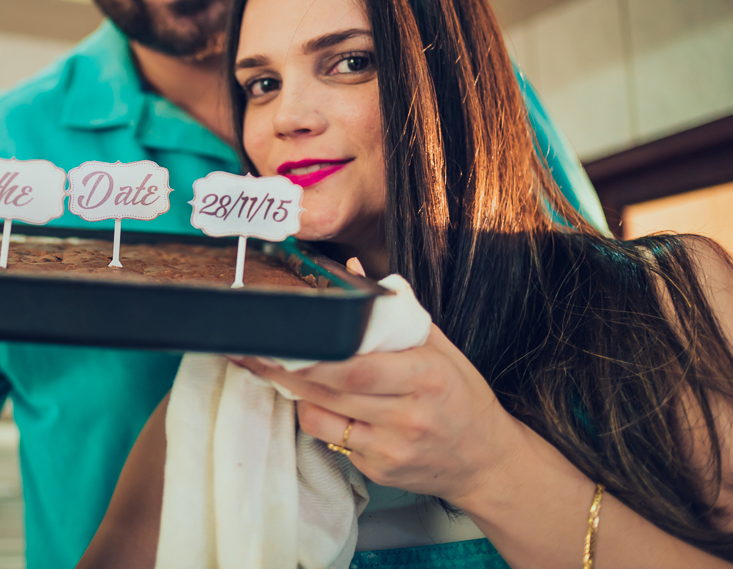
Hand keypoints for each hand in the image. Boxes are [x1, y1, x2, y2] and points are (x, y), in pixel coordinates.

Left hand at [232, 325, 526, 504]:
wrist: (486, 461)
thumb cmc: (459, 395)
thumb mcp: (439, 349)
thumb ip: (395, 313)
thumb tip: (350, 269)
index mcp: (425, 377)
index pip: (355, 365)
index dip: (312, 354)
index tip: (281, 338)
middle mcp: (408, 415)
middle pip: (329, 390)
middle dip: (286, 370)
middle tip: (255, 351)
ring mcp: (391, 448)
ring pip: (320, 419)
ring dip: (296, 395)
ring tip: (282, 374)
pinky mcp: (378, 471)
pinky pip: (331, 442)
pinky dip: (319, 420)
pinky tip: (318, 404)